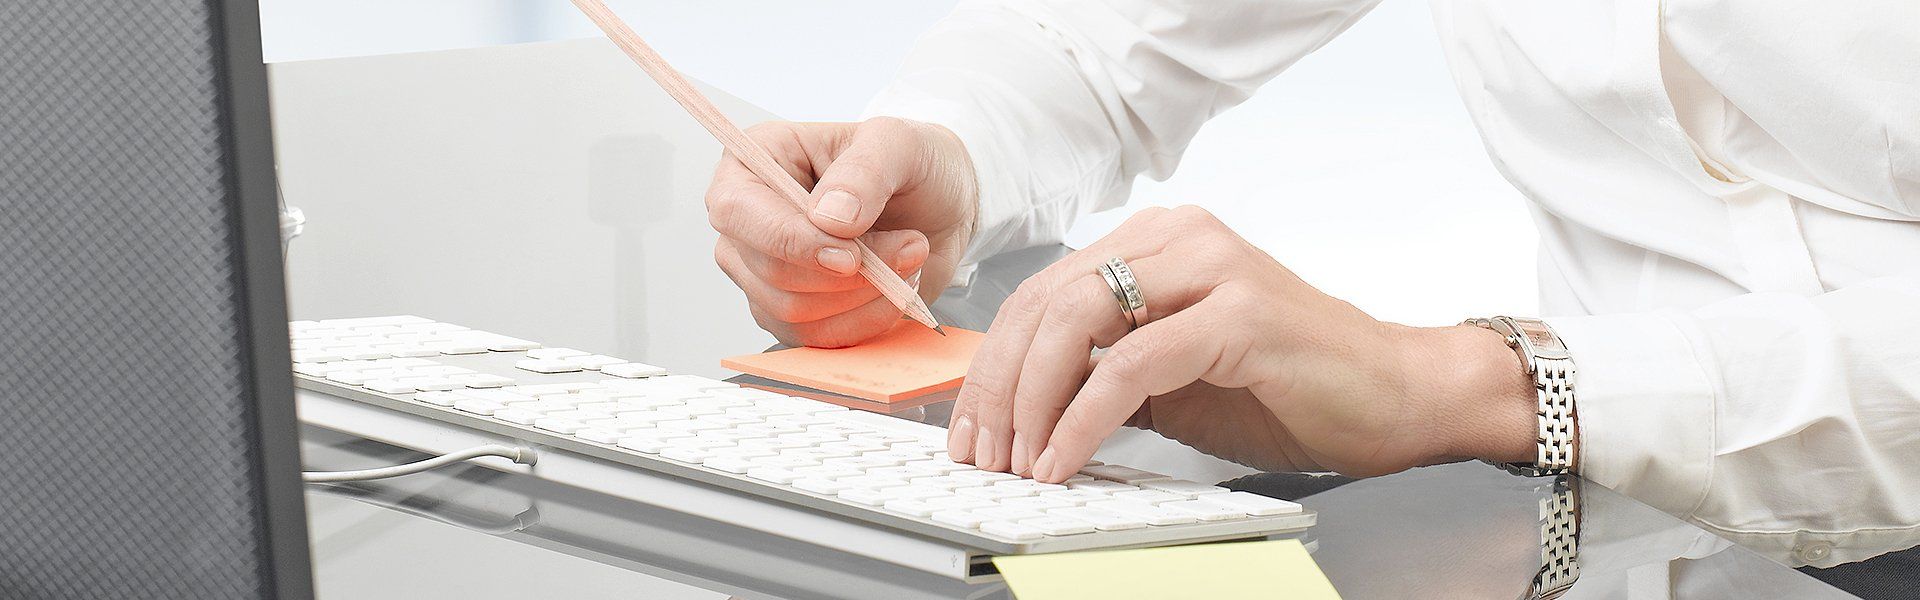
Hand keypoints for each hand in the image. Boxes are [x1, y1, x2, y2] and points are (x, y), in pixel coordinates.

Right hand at [708, 117, 977, 347]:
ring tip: (909, 259)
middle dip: (847, 273)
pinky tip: (895, 290)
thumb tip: (829, 218)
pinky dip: (865, 321)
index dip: (790, 240)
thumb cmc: (911, 163)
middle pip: (769, 270)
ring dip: (863, 296)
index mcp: (754, 162)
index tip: (851, 255)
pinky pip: (814, 338)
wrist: (939, 205)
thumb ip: (864, 172)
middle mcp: (748, 219)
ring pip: (791, 311)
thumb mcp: (900, 144)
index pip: (737, 210)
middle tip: (910, 245)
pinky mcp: (789, 311)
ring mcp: (762, 270)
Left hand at [946, 206, 1540, 480]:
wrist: (1398, 397)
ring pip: (1075, 321)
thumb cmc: (1288, 387)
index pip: (1041, 291)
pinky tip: (1065, 458)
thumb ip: (1102, 370)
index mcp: (1158, 240)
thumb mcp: (1171, 378)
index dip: (993, 362)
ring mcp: (1211, 267)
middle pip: (1045, 301)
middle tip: (982, 453)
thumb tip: (1017, 407)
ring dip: (1032, 402)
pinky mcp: (1238, 313)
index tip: (970, 426)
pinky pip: (1130, 364)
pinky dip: (1083, 418)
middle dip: (999, 386)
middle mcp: (1180, 236)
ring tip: (1020, 463)